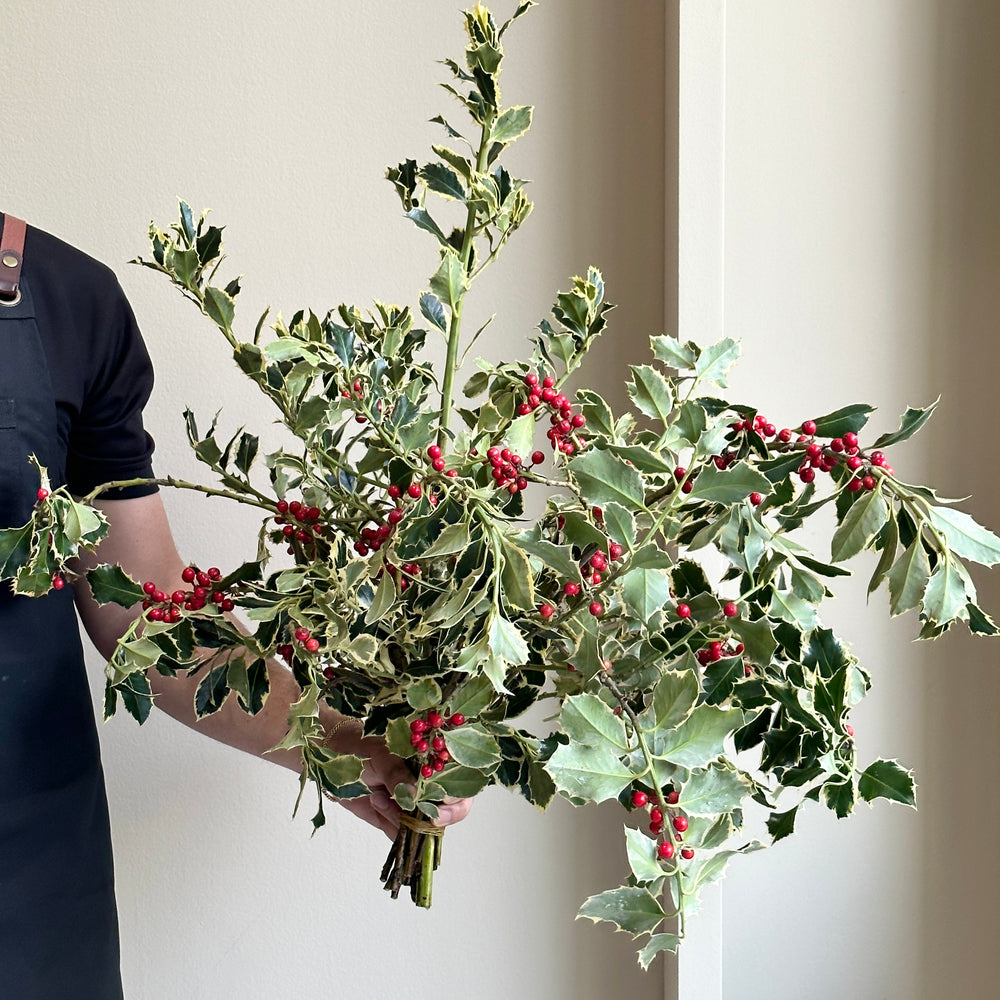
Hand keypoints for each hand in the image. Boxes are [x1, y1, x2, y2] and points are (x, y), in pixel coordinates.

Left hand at [323, 720, 472, 838]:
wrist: (336, 760)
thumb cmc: (364, 748)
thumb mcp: (381, 755)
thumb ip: (398, 774)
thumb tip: (416, 795)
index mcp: (437, 761)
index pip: (463, 782)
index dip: (457, 798)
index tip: (440, 807)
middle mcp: (433, 785)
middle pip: (454, 810)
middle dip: (437, 817)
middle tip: (417, 814)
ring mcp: (417, 804)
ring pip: (426, 827)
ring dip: (403, 817)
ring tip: (379, 795)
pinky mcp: (399, 819)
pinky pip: (403, 834)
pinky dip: (389, 822)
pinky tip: (375, 800)